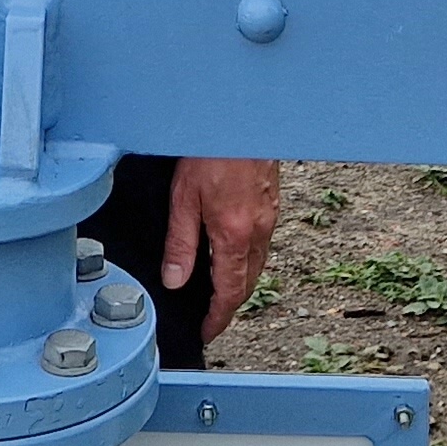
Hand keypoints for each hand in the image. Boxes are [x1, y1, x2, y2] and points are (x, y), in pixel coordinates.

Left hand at [164, 156, 279, 342]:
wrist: (241, 115)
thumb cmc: (212, 146)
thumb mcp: (183, 197)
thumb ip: (180, 243)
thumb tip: (175, 280)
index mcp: (234, 234)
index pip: (230, 293)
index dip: (218, 318)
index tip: (208, 330)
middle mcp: (258, 229)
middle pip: (248, 282)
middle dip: (231, 304)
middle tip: (212, 315)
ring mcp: (269, 215)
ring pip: (258, 262)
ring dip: (241, 281)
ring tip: (220, 288)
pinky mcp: (272, 200)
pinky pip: (263, 242)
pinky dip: (249, 257)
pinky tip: (234, 249)